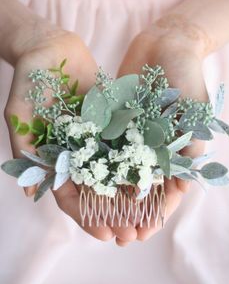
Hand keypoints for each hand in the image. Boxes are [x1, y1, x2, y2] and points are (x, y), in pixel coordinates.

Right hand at [4, 26, 136, 243]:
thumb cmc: (29, 82)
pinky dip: (139, 157)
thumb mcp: (20, 115)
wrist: (50, 49)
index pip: (69, 194)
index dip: (85, 215)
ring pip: (115, 168)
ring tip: (148, 212)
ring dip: (129, 191)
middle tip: (132, 234)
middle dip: (113, 211)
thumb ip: (24, 150)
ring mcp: (96, 135)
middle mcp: (78, 150)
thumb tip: (28, 192)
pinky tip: (155, 172)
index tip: (104, 234)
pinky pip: (126, 141)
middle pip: (97, 187)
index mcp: (55, 156)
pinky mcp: (110, 119)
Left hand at [117, 23, 208, 244]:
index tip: (145, 230)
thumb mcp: (194, 107)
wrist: (165, 43)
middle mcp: (154, 146)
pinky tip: (88, 184)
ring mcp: (134, 135)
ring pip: (121, 172)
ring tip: (101, 219)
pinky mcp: (117, 122)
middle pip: (142, 186)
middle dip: (131, 211)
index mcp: (177, 148)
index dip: (157, 211)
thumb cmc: (186, 72)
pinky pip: (106, 148)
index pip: (169, 189)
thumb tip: (183, 183)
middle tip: (120, 235)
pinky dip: (98, 166)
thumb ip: (190, 143)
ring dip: (112, 196)